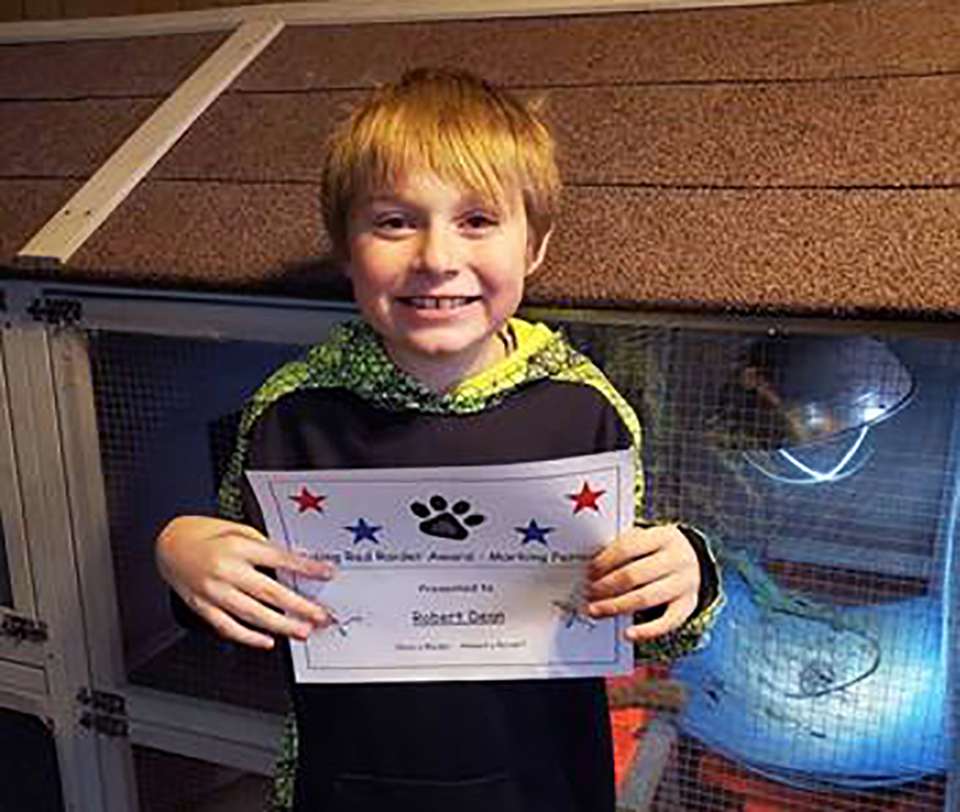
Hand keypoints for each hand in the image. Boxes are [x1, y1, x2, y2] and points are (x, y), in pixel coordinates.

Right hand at [156, 515, 333, 649]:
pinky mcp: (203, 607)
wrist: (167, 544)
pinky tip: (267, 641)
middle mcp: (226, 570)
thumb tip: (291, 566)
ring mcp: (213, 591)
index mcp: (237, 547)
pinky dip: (249, 637)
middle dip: (299, 606)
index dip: (306, 568)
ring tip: (302, 631)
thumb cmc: (203, 533)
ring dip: (281, 625)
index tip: (325, 574)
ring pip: (252, 614)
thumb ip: (263, 547)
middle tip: (320, 615)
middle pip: (270, 592)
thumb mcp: (238, 529)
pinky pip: (228, 627)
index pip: (280, 559)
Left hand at [586, 524, 699, 641]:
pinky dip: (646, 631)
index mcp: (663, 536)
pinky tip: (627, 634)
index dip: (605, 561)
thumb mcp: (646, 539)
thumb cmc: (658, 550)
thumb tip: (590, 569)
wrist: (695, 560)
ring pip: (645, 599)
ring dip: (615, 606)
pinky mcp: (688, 605)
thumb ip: (623, 548)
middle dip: (606, 586)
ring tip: (596, 610)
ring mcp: (684, 583)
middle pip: (634, 575)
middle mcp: (677, 559)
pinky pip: (667, 622)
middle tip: (589, 592)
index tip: (589, 571)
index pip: (627, 547)